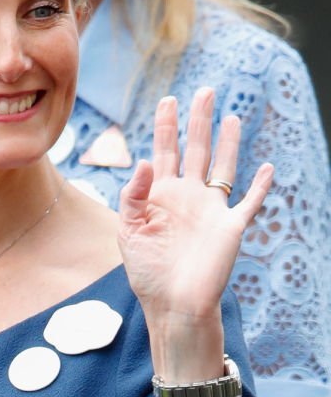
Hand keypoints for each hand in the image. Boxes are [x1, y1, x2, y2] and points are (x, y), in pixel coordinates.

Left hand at [117, 87, 272, 323]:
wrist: (172, 304)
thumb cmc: (147, 271)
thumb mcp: (128, 230)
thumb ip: (132, 194)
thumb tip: (143, 160)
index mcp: (160, 195)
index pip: (164, 151)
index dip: (166, 125)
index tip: (168, 100)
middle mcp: (187, 196)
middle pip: (196, 149)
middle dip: (198, 121)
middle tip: (204, 91)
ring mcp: (210, 210)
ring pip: (223, 167)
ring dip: (228, 142)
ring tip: (231, 116)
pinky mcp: (230, 227)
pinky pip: (249, 203)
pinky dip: (260, 186)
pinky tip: (268, 167)